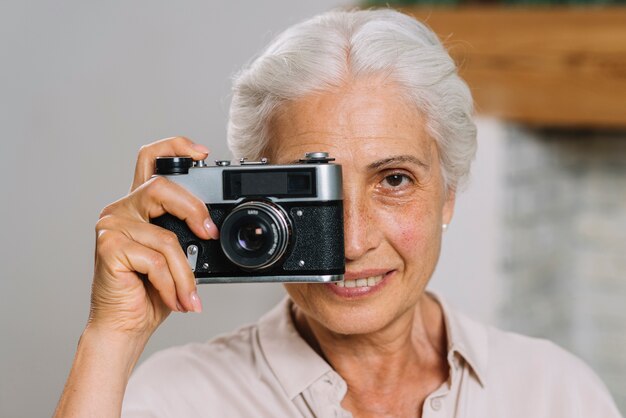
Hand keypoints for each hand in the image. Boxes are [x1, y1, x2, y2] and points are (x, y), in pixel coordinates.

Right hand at [88, 136, 218, 337]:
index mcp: (139, 206)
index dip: (175, 147)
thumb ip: (186, 233)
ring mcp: (112, 226)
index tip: (203, 153)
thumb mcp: (176, 256)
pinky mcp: (109, 247)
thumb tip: (213, 227)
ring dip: (185, 273)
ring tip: (189, 296)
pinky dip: (172, 285)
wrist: (125, 326)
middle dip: (194, 210)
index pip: (150, 159)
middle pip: (161, 187)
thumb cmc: (150, 292)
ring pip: (166, 236)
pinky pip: (156, 260)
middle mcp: (122, 209)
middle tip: (209, 234)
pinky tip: (174, 300)